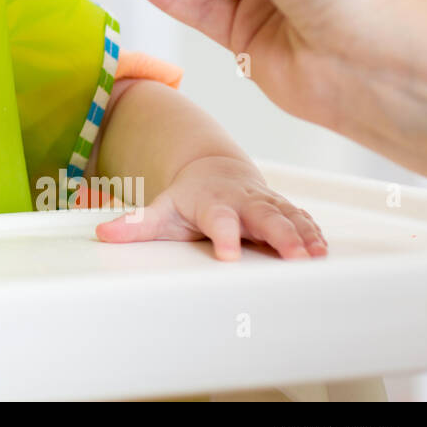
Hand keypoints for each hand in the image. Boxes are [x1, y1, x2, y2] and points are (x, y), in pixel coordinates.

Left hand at [93, 155, 327, 260]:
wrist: (212, 170)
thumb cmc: (188, 197)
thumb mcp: (161, 210)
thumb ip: (135, 225)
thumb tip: (102, 235)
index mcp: (211, 202)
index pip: (218, 219)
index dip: (224, 234)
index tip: (228, 253)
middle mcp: (241, 201)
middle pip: (262, 216)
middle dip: (279, 234)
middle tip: (293, 256)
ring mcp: (264, 203)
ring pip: (287, 216)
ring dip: (303, 235)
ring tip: (316, 256)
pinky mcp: (281, 209)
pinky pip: (300, 219)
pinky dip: (313, 232)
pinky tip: (324, 250)